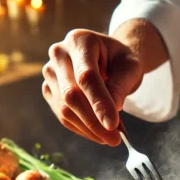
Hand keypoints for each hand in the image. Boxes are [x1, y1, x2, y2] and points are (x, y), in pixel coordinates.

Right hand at [42, 28, 142, 145]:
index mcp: (79, 40)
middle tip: (114, 139)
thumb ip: (121, 85)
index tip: (113, 125)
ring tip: (109, 138)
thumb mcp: (130, 67)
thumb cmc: (119, 60)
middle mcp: (59, 53)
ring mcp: (50, 72)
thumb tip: (112, 110)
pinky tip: (97, 133)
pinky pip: (62, 115)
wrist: (107, 57)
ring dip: (88, 129)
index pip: (86, 76)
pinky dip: (80, 128)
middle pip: (71, 94)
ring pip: (64, 108)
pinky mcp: (49, 89)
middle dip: (93, 121)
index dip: (99, 102)